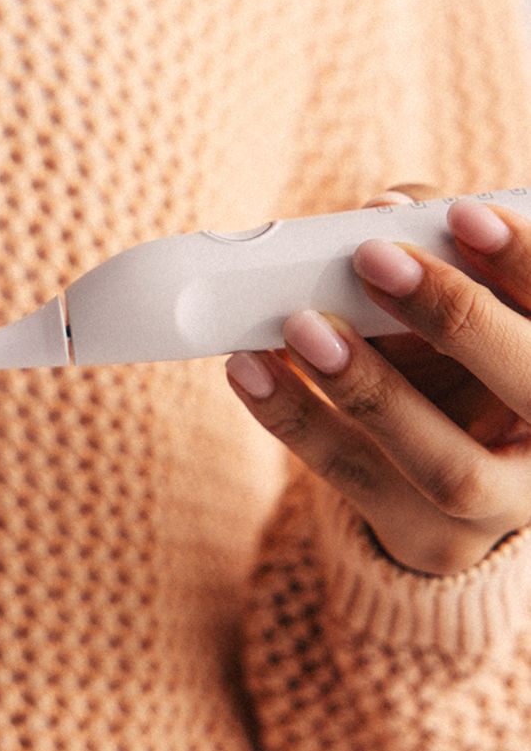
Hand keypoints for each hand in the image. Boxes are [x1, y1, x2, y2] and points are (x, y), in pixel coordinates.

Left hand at [225, 182, 530, 575]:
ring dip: (366, 387)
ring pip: (446, 464)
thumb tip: (384, 210)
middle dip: (455, 318)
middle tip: (372, 258)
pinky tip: (248, 368)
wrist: (461, 480)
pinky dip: (294, 419)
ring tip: (297, 326)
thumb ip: (434, 245)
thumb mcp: (466, 299)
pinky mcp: (432, 539)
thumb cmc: (462, 353)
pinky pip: (356, 480)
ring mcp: (503, 505)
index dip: (526, 261)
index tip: (464, 215)